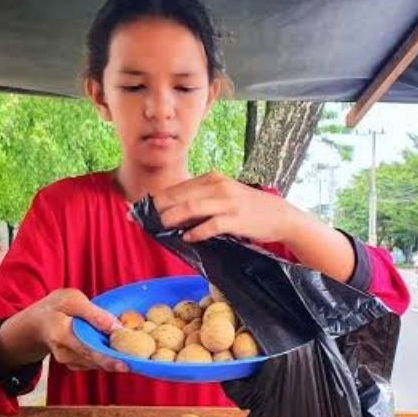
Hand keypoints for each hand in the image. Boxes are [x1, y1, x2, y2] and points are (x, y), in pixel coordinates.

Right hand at [0, 289, 128, 373]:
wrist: (38, 323)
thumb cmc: (56, 307)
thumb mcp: (72, 299)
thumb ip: (94, 313)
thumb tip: (117, 328)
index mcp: (61, 333)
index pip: (87, 349)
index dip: (107, 358)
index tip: (126, 364)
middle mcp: (64, 353)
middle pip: (95, 360)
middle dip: (117, 361)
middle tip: (138, 361)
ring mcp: (69, 361)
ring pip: (97, 363)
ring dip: (114, 358)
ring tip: (132, 353)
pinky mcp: (74, 364)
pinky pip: (95, 363)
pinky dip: (107, 357)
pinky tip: (117, 350)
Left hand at [152, 172, 295, 244]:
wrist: (278, 215)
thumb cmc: (247, 207)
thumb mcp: (223, 195)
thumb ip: (201, 199)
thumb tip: (173, 211)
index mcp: (212, 178)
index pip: (179, 187)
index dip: (157, 198)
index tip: (139, 208)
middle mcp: (218, 186)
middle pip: (181, 196)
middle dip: (158, 208)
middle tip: (141, 219)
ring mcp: (227, 202)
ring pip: (193, 208)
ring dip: (173, 218)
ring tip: (160, 226)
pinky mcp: (236, 219)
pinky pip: (212, 225)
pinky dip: (197, 232)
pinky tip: (187, 237)